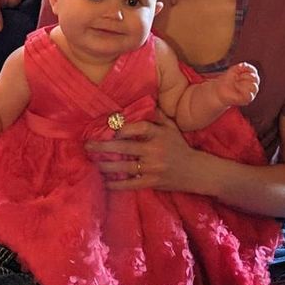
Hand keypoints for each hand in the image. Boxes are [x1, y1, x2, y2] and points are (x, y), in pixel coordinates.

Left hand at [86, 110, 203, 191]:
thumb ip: (157, 115)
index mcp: (159, 134)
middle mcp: (155, 150)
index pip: (139, 127)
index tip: (109, 129)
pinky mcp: (152, 183)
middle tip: (88, 145)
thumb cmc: (179, 146)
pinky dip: (116, 184)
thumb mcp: (171, 127)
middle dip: (103, 147)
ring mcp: (153, 168)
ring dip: (105, 165)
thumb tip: (142, 101)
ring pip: (124, 166)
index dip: (123, 128)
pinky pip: (130, 184)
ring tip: (92, 162)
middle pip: (125, 148)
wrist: (196, 171)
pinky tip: (104, 182)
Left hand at [214, 62, 259, 106]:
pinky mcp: (247, 99)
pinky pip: (250, 95)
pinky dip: (243, 91)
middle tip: (237, 78)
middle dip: (245, 76)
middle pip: (256, 78)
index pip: (254, 71)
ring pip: (254, 87)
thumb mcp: (233, 70)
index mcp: (251, 77)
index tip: (239, 68)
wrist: (220, 90)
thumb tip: (245, 64)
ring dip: (243, 84)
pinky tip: (238, 88)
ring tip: (236, 84)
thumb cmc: (228, 80)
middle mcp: (253, 85)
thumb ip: (239, 67)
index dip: (247, 68)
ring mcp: (251, 93)